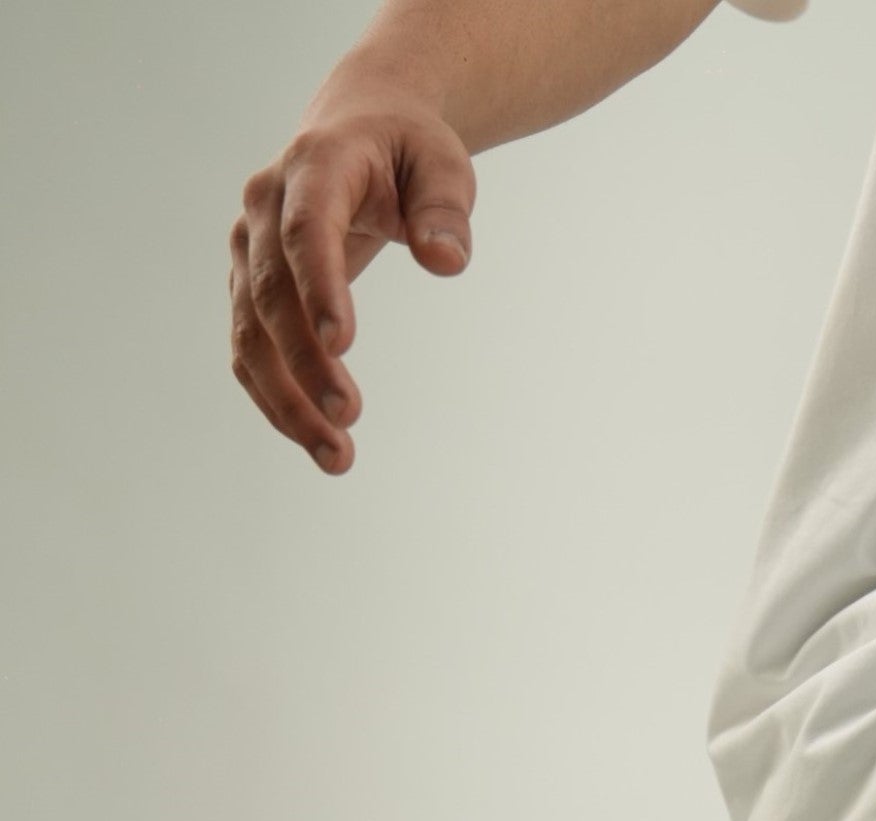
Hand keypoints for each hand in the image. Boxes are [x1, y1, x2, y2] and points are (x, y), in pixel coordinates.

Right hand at [229, 73, 476, 474]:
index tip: (344, 346)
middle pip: (271, 293)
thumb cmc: (408, 149)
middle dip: (306, 363)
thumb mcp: (444, 165)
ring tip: (337, 457)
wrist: (361, 127)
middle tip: (350, 419)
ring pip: (250, 333)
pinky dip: (276, 399)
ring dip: (287, 401)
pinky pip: (250, 349)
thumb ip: (446, 210)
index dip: (320, 287)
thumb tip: (446, 262)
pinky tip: (316, 442)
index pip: (307, 231)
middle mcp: (264, 206)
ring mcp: (248, 247)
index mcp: (314, 166)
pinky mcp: (248, 284)